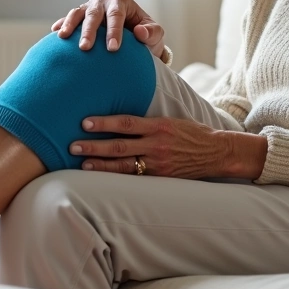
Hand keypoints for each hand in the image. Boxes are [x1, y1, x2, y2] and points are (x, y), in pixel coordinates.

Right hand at [52, 0, 165, 56]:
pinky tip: (55, 34)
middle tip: (85, 48)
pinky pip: (69, 19)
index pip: (116, 15)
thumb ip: (152, 33)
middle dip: (89, 30)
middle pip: (94, 14)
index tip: (112, 48)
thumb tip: (140, 33)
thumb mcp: (155, 34)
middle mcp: (103, 1)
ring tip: (63, 37)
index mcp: (121, 1)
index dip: (114, 31)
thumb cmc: (145, 35)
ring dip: (70, 25)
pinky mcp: (80, 16)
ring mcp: (89, 7)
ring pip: (78, 13)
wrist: (134, 37)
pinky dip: (62, 24)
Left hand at [69, 115, 267, 179]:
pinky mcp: (160, 177)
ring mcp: (157, 164)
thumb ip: (147, 118)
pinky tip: (100, 176)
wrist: (216, 153)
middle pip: (120, 146)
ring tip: (82, 162)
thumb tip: (122, 110)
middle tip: (73, 144)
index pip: (127, 123)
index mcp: (159, 126)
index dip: (105, 122)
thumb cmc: (191, 133)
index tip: (85, 122)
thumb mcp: (171, 118)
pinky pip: (134, 177)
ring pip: (124, 166)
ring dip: (101, 164)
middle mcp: (156, 145)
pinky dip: (115, 176)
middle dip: (94, 146)